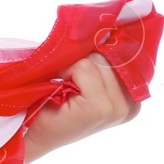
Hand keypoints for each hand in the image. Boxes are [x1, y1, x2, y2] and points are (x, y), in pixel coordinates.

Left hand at [22, 51, 140, 163]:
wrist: (32, 134)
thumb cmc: (53, 104)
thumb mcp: (84, 80)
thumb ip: (100, 62)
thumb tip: (105, 28)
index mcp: (132, 97)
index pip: (123, 54)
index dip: (96, 55)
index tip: (80, 71)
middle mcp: (131, 104)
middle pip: (108, 55)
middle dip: (83, 62)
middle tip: (68, 83)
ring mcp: (118, 108)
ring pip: (96, 59)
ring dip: (73, 68)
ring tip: (65, 88)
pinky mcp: (100, 108)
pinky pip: (84, 67)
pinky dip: (68, 72)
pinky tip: (60, 90)